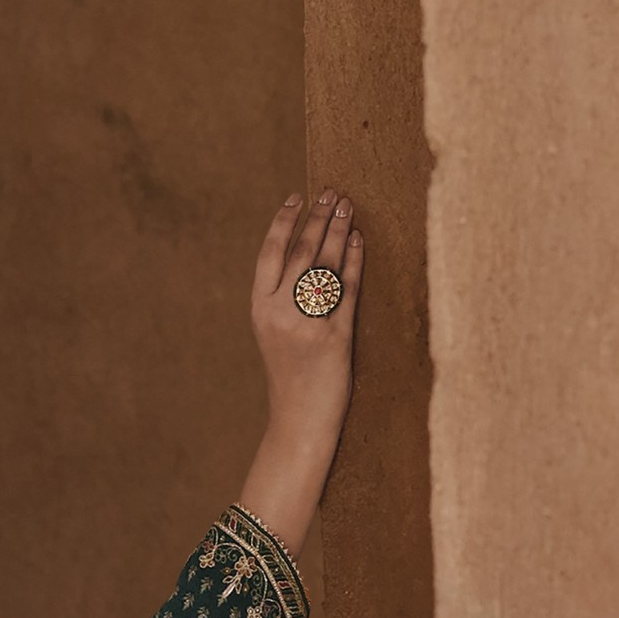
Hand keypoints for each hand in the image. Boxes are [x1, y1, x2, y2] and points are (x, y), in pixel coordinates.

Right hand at [236, 189, 363, 554]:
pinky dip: (353, 262)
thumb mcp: (276, 336)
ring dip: (337, 231)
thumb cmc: (291, 381)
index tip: (297, 196)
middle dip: (317, 218)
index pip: (270, 254)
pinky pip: (346, 291)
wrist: (299, 425)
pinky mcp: (334, 338)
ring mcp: (307, 325)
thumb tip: (307, 256)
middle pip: (300, 252)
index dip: (284, 222)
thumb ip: (283, 300)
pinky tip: (359, 241)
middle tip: (332, 192)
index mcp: (259, 311)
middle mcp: (279, 314)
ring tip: (347, 206)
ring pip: (323, 265)